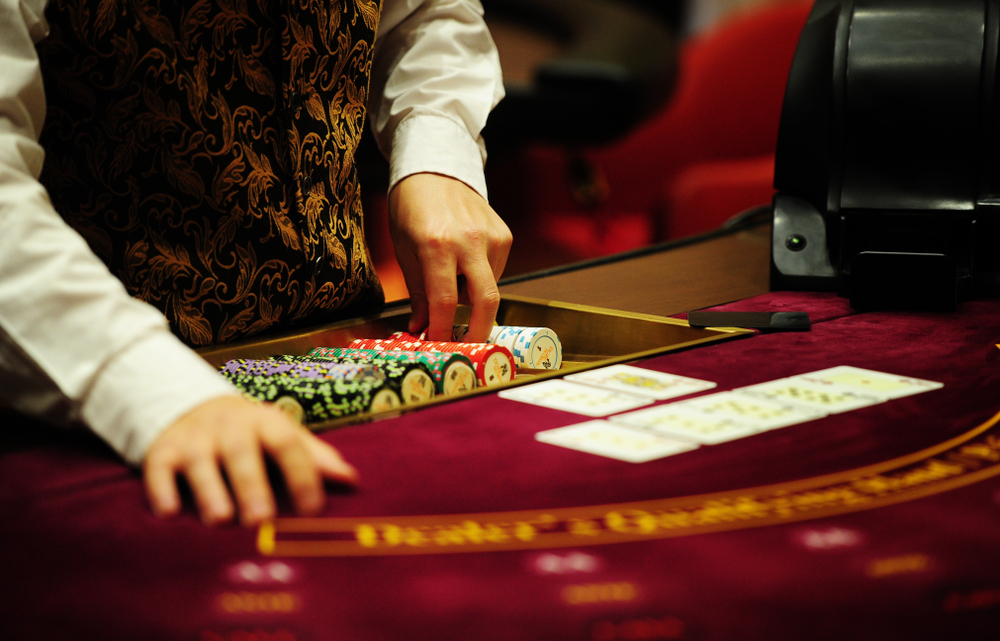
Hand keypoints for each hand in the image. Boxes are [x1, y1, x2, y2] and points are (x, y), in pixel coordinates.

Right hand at [142, 396, 357, 526]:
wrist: (190, 406)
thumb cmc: (250, 435)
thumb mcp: (282, 436)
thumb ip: (314, 458)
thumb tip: (352, 480)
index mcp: (267, 423)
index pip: (289, 444)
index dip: (303, 475)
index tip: (313, 510)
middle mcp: (230, 427)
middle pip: (243, 452)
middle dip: (252, 485)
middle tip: (261, 519)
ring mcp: (194, 439)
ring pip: (201, 463)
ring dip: (210, 490)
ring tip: (220, 519)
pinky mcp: (162, 452)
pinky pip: (159, 469)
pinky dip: (162, 490)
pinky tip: (170, 513)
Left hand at [389, 173, 511, 342]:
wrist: (435, 168)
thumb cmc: (412, 209)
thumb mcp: (404, 250)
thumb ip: (417, 292)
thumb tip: (421, 328)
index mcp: (437, 244)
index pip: (445, 301)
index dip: (442, 330)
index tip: (439, 346)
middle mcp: (469, 240)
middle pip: (486, 301)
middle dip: (479, 331)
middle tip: (468, 346)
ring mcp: (492, 236)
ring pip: (489, 286)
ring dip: (471, 295)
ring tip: (451, 274)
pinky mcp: (505, 234)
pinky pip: (495, 271)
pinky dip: (479, 276)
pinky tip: (464, 258)